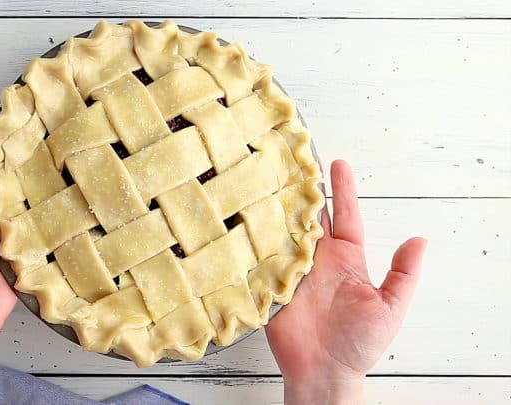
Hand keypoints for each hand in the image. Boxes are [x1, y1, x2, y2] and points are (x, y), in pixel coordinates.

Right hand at [265, 160, 426, 404]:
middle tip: (294, 162)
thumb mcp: (390, 307)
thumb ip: (403, 275)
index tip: (338, 164)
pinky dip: (257, 239)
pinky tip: (250, 218)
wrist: (325, 371)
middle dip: (304, 190)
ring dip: (278, 208)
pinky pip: (263, 257)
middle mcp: (318, 259)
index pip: (345, 216)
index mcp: (346, 259)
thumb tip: (420, 240)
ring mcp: (292, 270)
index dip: (342, 190)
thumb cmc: (359, 344)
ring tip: (270, 180)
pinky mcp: (271, 284)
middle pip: (310, 217)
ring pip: (284, 231)